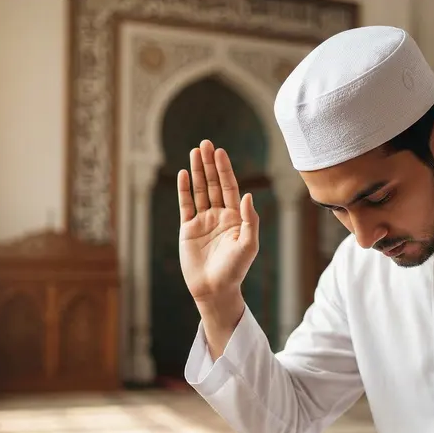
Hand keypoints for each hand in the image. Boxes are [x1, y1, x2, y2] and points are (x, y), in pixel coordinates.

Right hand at [178, 140, 258, 304]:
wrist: (214, 289)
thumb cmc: (235, 269)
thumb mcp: (249, 245)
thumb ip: (250, 220)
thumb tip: (249, 195)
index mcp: (235, 217)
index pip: (229, 187)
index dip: (224, 169)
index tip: (220, 152)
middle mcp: (219, 216)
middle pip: (213, 184)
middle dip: (209, 164)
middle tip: (204, 143)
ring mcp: (203, 221)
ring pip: (199, 191)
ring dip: (196, 171)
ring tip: (194, 152)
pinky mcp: (188, 229)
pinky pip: (185, 205)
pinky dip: (184, 190)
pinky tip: (183, 174)